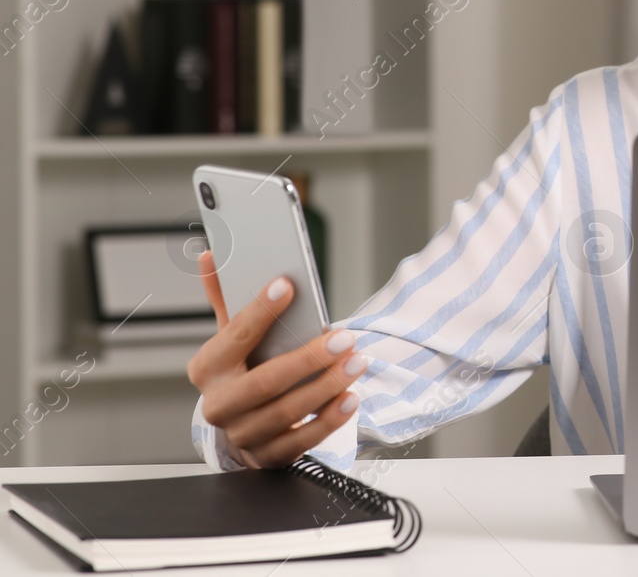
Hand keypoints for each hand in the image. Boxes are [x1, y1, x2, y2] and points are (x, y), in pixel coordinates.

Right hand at [187, 250, 366, 467]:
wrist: (242, 425)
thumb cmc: (243, 370)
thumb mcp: (233, 336)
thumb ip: (226, 298)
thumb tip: (212, 254)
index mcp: (207, 368)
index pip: (234, 335)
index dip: (260, 310)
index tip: (288, 286)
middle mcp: (219, 405)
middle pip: (264, 382)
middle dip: (308, 359)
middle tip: (344, 337)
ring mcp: (242, 434)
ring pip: (286, 412)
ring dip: (326, 386)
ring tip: (356, 361)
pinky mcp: (267, 456)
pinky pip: (301, 441)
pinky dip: (329, 420)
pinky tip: (351, 397)